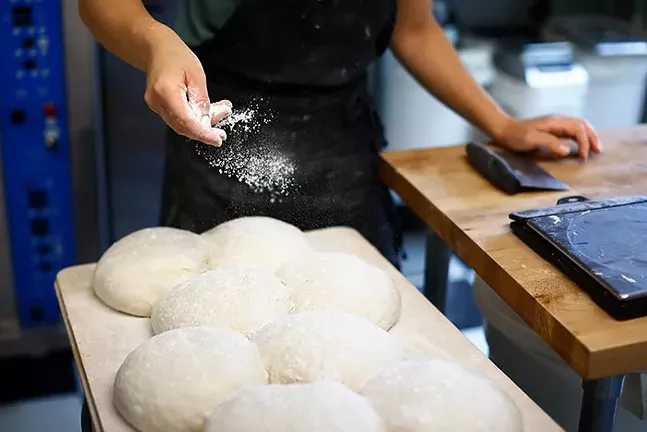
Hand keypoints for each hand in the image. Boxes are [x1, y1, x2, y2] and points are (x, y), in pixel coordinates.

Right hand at [144, 29, 230, 145]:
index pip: (186, 121)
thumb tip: (206, 123)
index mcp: (166, 92)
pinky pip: (178, 118)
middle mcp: (156, 102)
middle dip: (204, 131)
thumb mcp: (197, 75)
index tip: (217, 140)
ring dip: (201, 124)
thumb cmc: (176, 56)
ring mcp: (155, 105)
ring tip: (220, 114)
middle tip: (222, 133)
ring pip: (182, 124)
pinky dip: (193, 118)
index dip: (203, 133)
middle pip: (183, 126)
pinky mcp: (158, 106)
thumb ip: (201, 101)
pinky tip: (208, 112)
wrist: (156, 48)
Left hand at [494, 115, 600, 159]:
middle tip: (597, 151)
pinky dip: (579, 138)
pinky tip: (579, 146)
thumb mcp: (531, 139)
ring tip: (593, 149)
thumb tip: (567, 150)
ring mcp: (555, 125)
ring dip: (587, 137)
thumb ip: (550, 143)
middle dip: (592, 137)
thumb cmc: (515, 135)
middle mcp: (558, 121)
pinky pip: (570, 132)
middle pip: (582, 125)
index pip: (578, 129)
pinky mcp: (551, 130)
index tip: (583, 157)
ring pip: (578, 127)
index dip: (584, 142)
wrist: (503, 130)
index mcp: (555, 122)